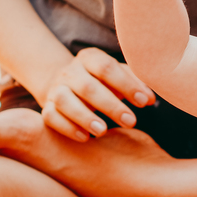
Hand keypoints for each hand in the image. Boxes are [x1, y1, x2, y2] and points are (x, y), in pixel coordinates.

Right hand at [39, 47, 153, 141]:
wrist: (67, 84)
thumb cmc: (103, 81)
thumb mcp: (119, 77)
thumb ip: (136, 84)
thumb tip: (150, 99)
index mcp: (90, 58)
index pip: (107, 68)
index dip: (126, 84)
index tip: (144, 102)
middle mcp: (70, 71)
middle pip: (87, 86)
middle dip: (110, 105)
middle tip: (131, 122)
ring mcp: (55, 89)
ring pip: (64, 101)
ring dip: (85, 117)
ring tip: (104, 132)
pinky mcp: (46, 106)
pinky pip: (50, 116)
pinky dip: (66, 127)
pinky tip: (84, 138)